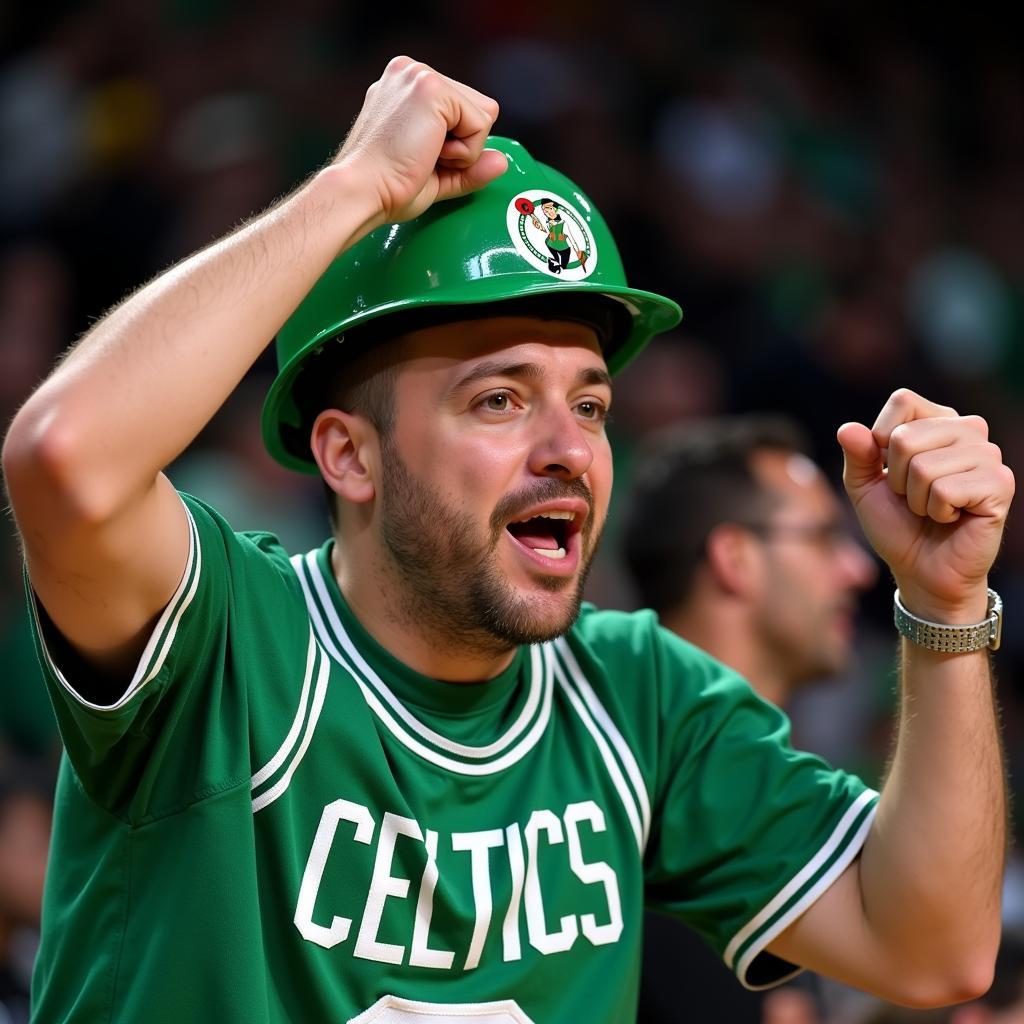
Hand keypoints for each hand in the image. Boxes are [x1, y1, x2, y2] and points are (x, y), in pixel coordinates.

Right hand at [333, 56, 506, 227]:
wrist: (362, 192)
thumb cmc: (386, 188)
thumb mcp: (436, 175)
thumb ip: (469, 166)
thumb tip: (500, 162)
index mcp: (405, 86)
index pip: (462, 110)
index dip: (455, 145)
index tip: (421, 159)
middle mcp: (411, 72)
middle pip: (479, 108)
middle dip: (463, 145)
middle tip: (423, 159)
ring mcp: (420, 76)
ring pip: (483, 115)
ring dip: (463, 149)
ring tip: (424, 156)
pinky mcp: (432, 88)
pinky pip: (481, 124)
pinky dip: (465, 151)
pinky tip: (430, 154)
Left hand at [837, 389, 1013, 621]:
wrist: (921, 569)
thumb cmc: (897, 523)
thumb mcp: (864, 486)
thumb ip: (856, 454)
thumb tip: (848, 429)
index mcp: (938, 421)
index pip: (904, 400)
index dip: (880, 438)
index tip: (889, 469)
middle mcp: (969, 430)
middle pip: (906, 437)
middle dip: (897, 478)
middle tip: (914, 498)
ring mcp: (988, 455)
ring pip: (924, 467)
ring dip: (916, 499)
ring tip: (932, 509)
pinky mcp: (1000, 485)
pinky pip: (946, 490)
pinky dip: (937, 510)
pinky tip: (952, 517)